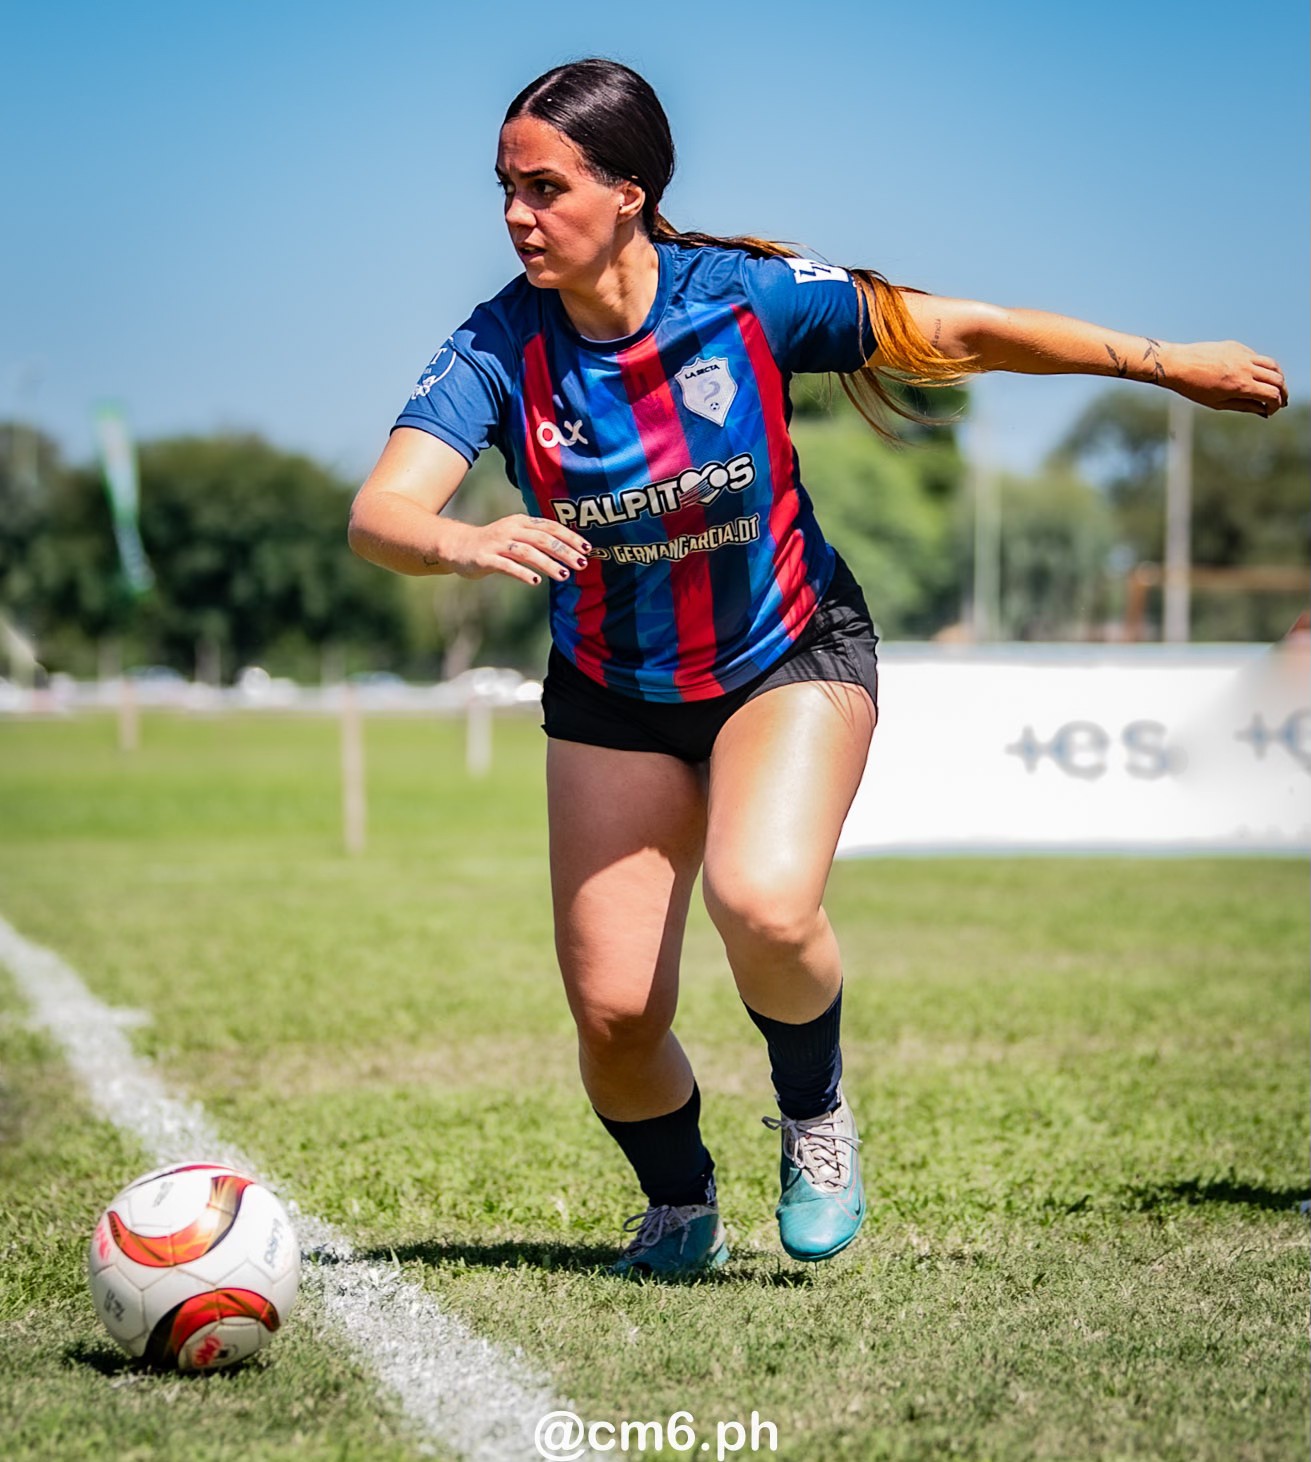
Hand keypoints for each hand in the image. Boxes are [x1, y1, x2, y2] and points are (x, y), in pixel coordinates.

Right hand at [441, 514, 590, 585]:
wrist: (457, 546)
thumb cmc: (493, 544)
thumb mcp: (516, 535)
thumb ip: (538, 540)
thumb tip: (569, 551)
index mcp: (521, 522)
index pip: (551, 527)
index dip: (570, 537)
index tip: (587, 549)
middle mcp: (511, 529)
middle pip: (543, 539)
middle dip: (564, 552)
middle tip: (581, 565)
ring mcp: (497, 543)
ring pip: (528, 552)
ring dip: (548, 564)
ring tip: (564, 576)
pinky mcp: (485, 558)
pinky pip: (506, 565)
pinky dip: (522, 573)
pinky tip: (535, 582)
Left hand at [1165, 341, 1287, 415]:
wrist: (1177, 364)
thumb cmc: (1194, 388)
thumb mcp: (1218, 403)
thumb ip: (1243, 406)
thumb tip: (1262, 410)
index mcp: (1241, 385)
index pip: (1272, 394)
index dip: (1276, 405)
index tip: (1271, 410)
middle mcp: (1245, 368)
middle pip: (1277, 379)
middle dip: (1282, 391)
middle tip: (1280, 400)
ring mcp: (1242, 355)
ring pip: (1272, 364)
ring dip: (1277, 376)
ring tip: (1274, 386)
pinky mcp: (1237, 346)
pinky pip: (1256, 356)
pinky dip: (1261, 367)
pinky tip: (1254, 375)